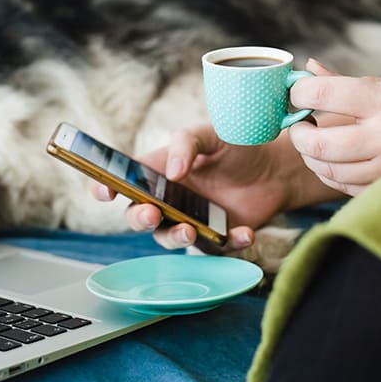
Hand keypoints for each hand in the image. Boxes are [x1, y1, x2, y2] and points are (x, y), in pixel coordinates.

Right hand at [91, 123, 331, 250]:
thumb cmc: (236, 145)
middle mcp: (167, 199)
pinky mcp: (215, 237)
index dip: (106, 187)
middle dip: (139, 218)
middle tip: (151, 213)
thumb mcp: (210, 133)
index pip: (122, 181)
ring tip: (190, 229)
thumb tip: (172, 172)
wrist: (275, 167)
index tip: (106, 192)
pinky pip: (214, 248)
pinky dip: (228, 243)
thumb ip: (186, 144)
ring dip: (175, 236)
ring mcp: (189, 220)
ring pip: (168, 238)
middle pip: (138, 216)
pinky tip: (244, 233)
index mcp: (157, 171)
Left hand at [288, 62, 380, 194]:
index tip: (296, 94)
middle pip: (318, 143)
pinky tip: (333, 161)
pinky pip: (346, 186)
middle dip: (298, 133)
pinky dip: (331, 174)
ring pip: (328, 169)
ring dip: (311, 156)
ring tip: (313, 142)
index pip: (324, 94)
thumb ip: (351, 83)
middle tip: (298, 125)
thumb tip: (309, 69)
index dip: (299, 93)